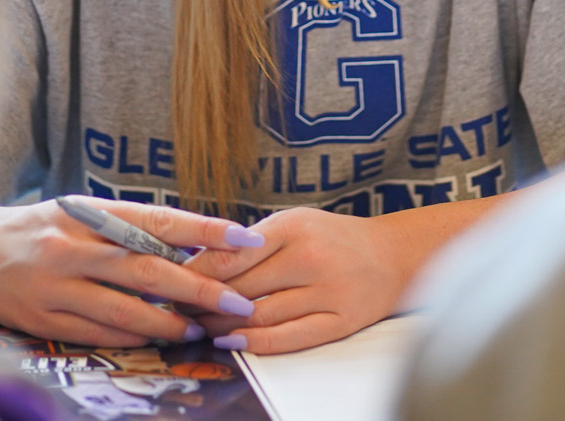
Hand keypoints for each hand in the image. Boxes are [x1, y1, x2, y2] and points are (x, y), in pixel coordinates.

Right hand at [0, 197, 264, 347]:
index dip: (203, 231)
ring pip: (125, 309)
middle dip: (199, 288)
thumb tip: (187, 245)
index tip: (244, 238)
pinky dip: (133, 337)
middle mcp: (73, 247)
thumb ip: (126, 227)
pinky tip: (159, 339)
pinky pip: (98, 333)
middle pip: (148, 269)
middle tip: (238, 302)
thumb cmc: (36, 228)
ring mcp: (57, 286)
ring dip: (170, 322)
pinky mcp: (43, 319)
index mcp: (88, 213)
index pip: (157, 220)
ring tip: (203, 328)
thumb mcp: (79, 212)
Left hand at [183, 206, 411, 354]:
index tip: (172, 282)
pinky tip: (232, 340)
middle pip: (242, 287)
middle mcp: (311, 257)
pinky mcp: (340, 322)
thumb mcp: (294, 223)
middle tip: (177, 309)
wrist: (392, 255)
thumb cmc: (332, 238)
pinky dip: (255, 342)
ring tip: (199, 326)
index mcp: (295, 226)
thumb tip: (197, 263)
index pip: (233, 253)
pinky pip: (289, 337)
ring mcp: (328, 292)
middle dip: (204, 301)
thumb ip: (251, 242)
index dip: (197, 273)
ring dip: (223, 324)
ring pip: (260, 315)